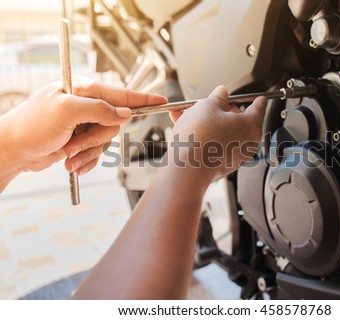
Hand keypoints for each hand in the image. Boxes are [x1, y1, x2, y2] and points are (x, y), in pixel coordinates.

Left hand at [0, 77, 166, 176]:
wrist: (13, 150)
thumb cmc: (31, 126)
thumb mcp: (66, 112)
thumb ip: (99, 109)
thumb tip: (125, 113)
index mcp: (83, 90)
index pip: (120, 94)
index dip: (143, 98)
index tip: (162, 100)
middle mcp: (86, 105)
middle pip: (114, 123)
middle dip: (95, 138)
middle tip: (73, 142)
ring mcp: (84, 123)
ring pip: (106, 140)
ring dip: (88, 151)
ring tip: (67, 153)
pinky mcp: (82, 140)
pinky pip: (98, 153)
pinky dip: (86, 160)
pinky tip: (72, 162)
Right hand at [168, 85, 265, 180]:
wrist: (187, 168)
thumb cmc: (200, 138)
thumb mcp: (207, 106)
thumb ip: (217, 98)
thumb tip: (221, 93)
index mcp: (251, 126)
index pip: (259, 108)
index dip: (257, 100)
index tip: (260, 98)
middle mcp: (247, 143)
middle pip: (238, 121)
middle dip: (223, 111)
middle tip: (210, 104)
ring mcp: (235, 156)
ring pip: (223, 133)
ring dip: (209, 123)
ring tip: (189, 114)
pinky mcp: (222, 165)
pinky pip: (215, 145)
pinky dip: (205, 136)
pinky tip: (187, 128)